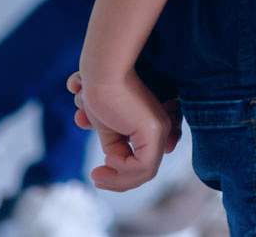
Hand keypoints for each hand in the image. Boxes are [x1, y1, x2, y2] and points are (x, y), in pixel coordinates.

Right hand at [69, 69, 181, 191]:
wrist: (100, 72)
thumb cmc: (100, 93)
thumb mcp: (107, 126)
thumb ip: (115, 145)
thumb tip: (113, 162)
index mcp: (150, 127)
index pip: (143, 164)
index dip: (121, 176)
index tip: (97, 174)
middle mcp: (159, 129)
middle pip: (145, 172)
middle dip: (118, 182)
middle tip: (96, 178)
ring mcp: (158, 129)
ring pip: (144, 173)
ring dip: (118, 179)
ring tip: (98, 174)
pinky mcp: (153, 130)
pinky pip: (142, 166)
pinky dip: (122, 169)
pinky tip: (108, 158)